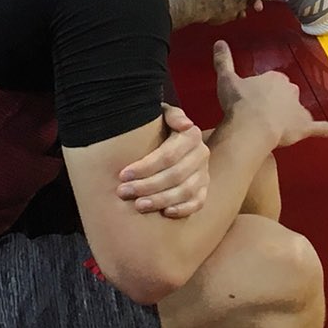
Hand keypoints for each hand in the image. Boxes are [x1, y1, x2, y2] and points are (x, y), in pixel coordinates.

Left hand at [117, 104, 209, 218]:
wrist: (169, 138)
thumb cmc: (158, 127)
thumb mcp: (161, 114)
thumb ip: (170, 115)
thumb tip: (185, 125)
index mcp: (191, 136)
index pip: (168, 155)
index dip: (145, 167)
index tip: (122, 175)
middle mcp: (201, 154)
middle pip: (175, 175)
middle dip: (147, 186)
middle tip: (123, 192)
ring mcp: (204, 173)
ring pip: (186, 191)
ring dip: (161, 200)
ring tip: (138, 205)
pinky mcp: (203, 189)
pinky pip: (198, 202)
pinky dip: (183, 209)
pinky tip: (165, 213)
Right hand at [212, 41, 327, 148]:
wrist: (251, 126)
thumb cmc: (238, 103)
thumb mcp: (226, 80)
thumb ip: (223, 61)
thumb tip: (219, 41)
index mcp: (275, 77)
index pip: (272, 82)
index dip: (261, 93)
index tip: (250, 101)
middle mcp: (291, 89)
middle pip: (285, 95)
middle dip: (275, 104)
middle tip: (258, 115)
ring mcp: (300, 109)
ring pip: (297, 111)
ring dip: (289, 117)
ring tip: (272, 128)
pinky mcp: (306, 127)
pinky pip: (323, 128)